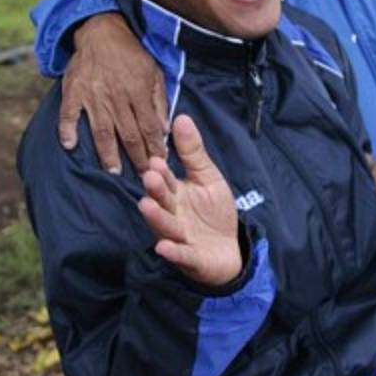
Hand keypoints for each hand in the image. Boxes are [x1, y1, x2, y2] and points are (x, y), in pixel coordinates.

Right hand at [59, 13, 168, 172]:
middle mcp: (116, 97)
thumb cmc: (131, 53)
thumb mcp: (154, 71)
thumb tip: (164, 130)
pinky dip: (67, 130)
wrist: (101, 29)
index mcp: (138, 91)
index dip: (155, 148)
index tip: (160, 164)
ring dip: (108, 153)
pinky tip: (69, 146)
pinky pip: (69, 114)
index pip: (149, 127)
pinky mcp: (74, 91)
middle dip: (137, 158)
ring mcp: (93, 95)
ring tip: (113, 171)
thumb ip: (159, 101)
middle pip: (128, 135)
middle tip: (141, 177)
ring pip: (102, 131)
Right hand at [137, 116, 241, 285]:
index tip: (156, 160)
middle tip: (150, 177)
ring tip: (147, 206)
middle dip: (156, 191)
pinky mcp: (190, 259)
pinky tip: (163, 247)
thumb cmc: (214, 211)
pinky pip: (180, 255)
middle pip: (161, 201)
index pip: (166, 180)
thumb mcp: (208, 177)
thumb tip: (181, 117)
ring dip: (157, 217)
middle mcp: (172, 215)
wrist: (228, 250)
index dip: (161, 172)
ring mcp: (179, 237)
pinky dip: (172, 252)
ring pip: (166, 226)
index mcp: (176, 193)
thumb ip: (193, 152)